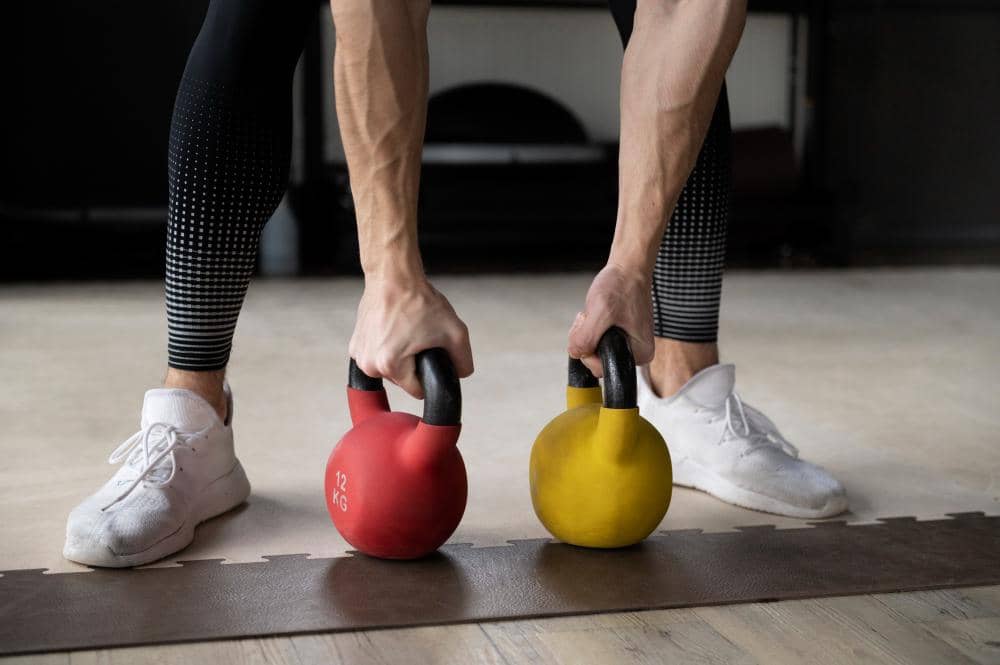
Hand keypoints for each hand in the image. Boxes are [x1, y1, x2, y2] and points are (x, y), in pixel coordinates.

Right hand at [350, 274, 472, 398]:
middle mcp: (369, 364)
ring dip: (401, 356)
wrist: (393, 276)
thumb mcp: (455, 332)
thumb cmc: (419, 300)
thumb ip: (463, 362)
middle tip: (420, 338)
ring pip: (390, 369)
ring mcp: (359, 354)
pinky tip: (394, 330)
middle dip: (414, 363)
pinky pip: (378, 357)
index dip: (430, 374)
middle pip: (403, 380)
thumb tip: (460, 375)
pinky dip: (388, 347)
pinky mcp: (355, 344)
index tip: (430, 353)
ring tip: (407, 332)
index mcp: (390, 365)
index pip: (417, 390)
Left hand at [568, 263, 653, 377]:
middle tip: (591, 316)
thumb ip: (586, 338)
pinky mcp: (617, 336)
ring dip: (585, 331)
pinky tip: (596, 312)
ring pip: (592, 350)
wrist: (627, 269)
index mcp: (640, 353)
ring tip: (595, 312)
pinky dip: (588, 327)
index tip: (590, 328)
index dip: (588, 351)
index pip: (602, 369)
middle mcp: (635, 353)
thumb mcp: (601, 312)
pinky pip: (594, 340)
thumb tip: (575, 353)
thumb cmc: (622, 286)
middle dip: (586, 339)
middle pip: (595, 360)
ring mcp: (626, 344)